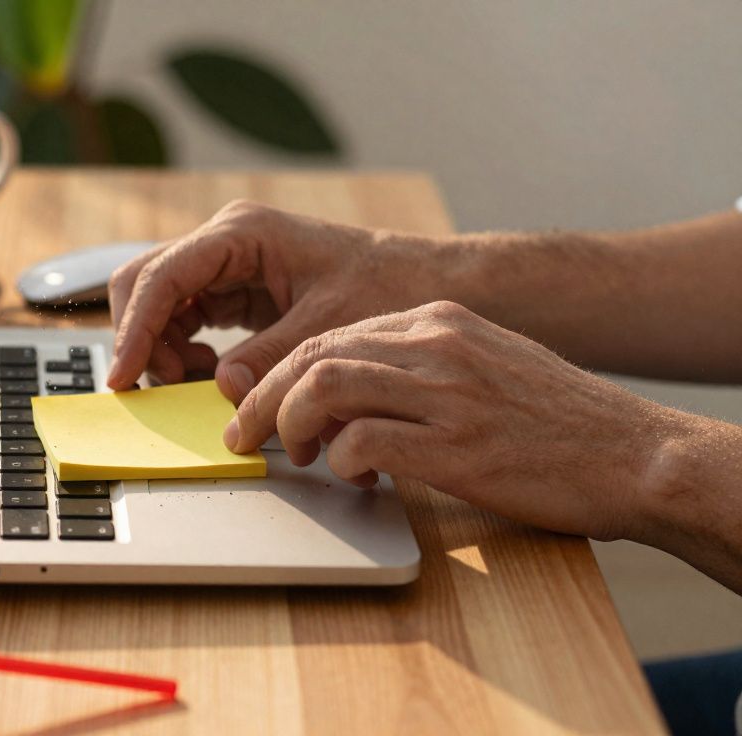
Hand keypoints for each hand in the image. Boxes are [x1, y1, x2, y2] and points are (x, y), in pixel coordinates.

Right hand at [106, 200, 458, 397]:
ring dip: (162, 349)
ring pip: (158, 304)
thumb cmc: (386, 286)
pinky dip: (184, 352)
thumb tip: (222, 388)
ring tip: (196, 384)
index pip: (162, 277)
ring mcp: (225, 264)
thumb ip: (269, 357)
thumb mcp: (327, 327)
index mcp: (242, 232)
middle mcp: (224, 241)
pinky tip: (210, 375)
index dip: (135, 329)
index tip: (124, 375)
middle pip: (144, 284)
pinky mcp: (233, 289)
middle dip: (141, 338)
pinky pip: (185, 319)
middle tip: (164, 386)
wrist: (422, 281)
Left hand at [223, 300, 683, 540]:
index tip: (259, 405)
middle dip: (264, 398)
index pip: (331, 335)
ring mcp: (447, 391)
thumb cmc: (554, 420)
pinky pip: (364, 441)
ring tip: (295, 454)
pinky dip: (342, 460)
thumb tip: (342, 400)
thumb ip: (415, 369)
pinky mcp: (457, 445)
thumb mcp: (482, 365)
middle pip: (314, 354)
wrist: (633, 451)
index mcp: (439, 321)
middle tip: (245, 435)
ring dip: (291, 423)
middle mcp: (437, 344)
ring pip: (325, 384)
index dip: (281, 373)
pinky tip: (354, 476)